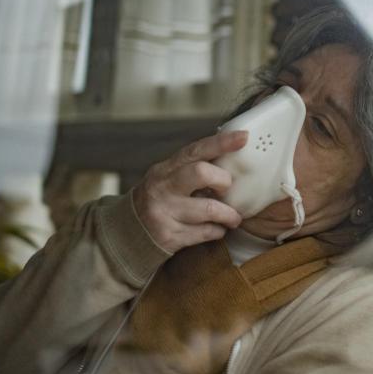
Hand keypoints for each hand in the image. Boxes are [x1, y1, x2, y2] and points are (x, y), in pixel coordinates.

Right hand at [132, 131, 246, 252]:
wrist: (128, 233)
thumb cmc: (162, 198)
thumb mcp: (170, 177)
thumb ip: (194, 167)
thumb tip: (234, 154)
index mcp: (166, 169)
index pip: (196, 150)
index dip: (221, 142)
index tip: (243, 137)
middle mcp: (163, 188)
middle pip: (201, 172)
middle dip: (223, 180)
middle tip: (227, 189)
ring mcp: (164, 212)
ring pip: (209, 209)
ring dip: (229, 214)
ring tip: (233, 217)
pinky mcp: (169, 236)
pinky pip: (205, 232)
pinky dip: (218, 231)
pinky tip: (217, 229)